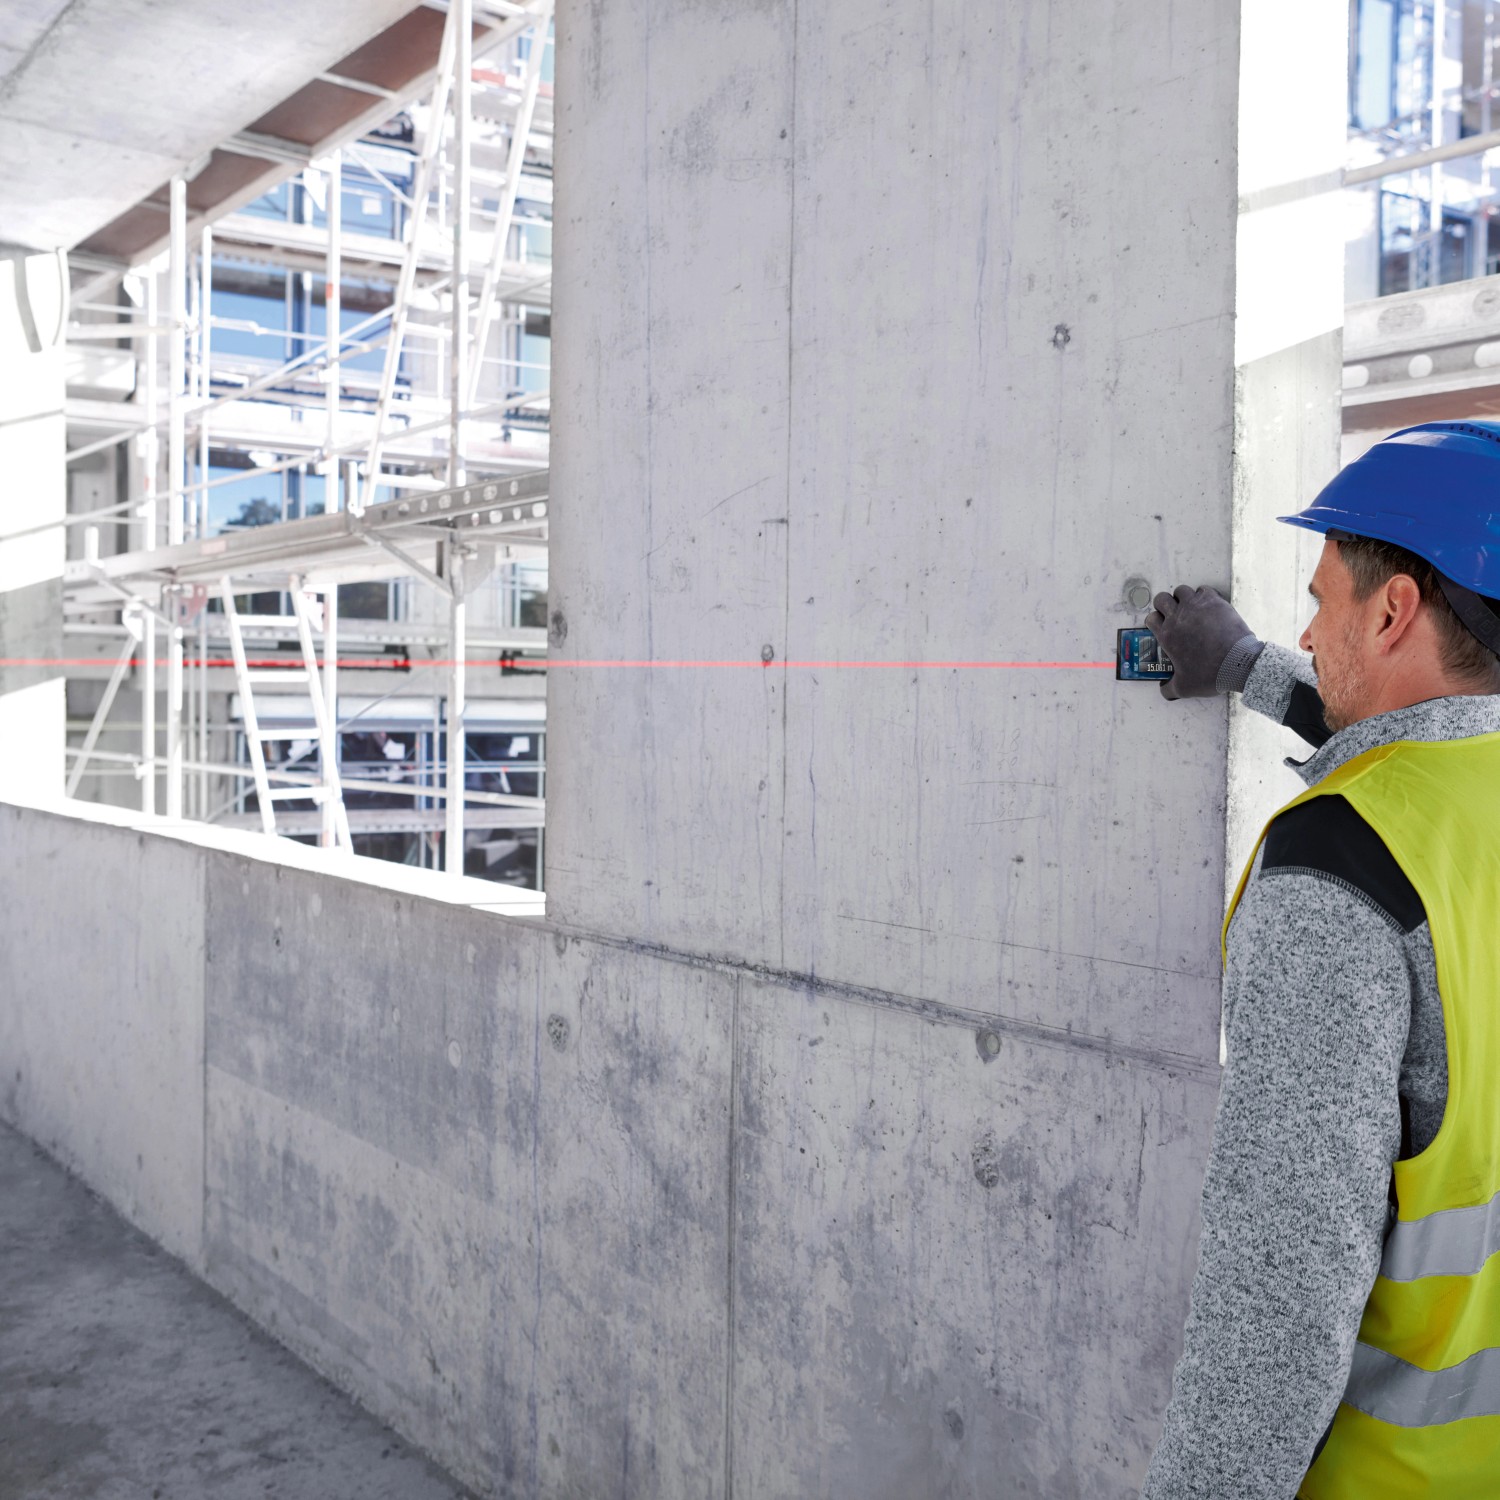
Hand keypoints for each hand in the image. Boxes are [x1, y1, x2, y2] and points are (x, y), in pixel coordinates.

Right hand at [1145, 585, 1258, 700]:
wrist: (1238, 663)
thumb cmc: (1209, 674)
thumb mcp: (1184, 688)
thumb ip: (1169, 689)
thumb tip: (1163, 690)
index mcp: (1167, 635)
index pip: (1150, 618)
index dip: (1155, 621)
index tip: (1163, 626)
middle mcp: (1177, 617)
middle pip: (1161, 598)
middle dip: (1165, 605)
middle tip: (1174, 614)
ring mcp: (1196, 606)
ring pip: (1181, 590)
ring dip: (1183, 598)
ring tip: (1191, 608)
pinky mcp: (1214, 601)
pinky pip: (1203, 589)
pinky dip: (1204, 595)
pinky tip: (1209, 606)